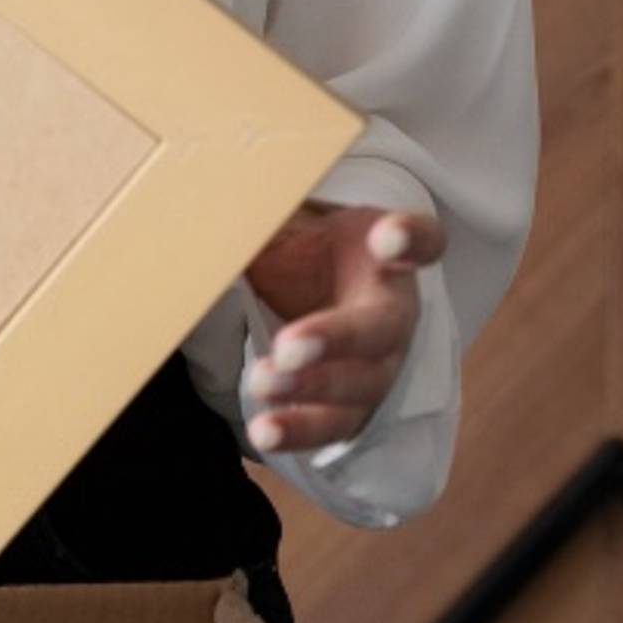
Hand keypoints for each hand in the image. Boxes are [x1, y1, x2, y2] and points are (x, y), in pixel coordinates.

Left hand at [240, 200, 445, 454]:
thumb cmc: (295, 249)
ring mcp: (376, 365)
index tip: (387, 238)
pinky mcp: (350, 407)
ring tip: (262, 385)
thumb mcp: (283, 220)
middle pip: (381, 329)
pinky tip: (264, 431)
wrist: (299, 292)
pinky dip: (302, 431)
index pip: (421, 240)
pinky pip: (333, 426)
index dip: (410, 239)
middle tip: (286, 347)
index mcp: (382, 255)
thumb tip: (201, 191)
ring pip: (361, 388)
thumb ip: (260, 212)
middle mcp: (391, 311)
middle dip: (334, 339)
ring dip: (314, 391)